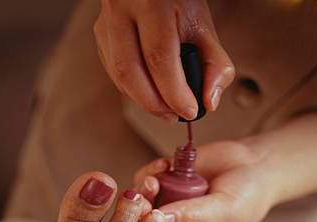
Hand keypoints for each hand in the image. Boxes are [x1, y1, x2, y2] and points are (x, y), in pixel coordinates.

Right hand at [94, 0, 234, 121]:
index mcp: (152, 4)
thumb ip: (215, 65)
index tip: (189, 110)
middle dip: (154, 104)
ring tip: (165, 107)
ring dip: (143, 101)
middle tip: (174, 115)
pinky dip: (133, 90)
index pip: (159, 58)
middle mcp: (123, 10)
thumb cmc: (178, 2)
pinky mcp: (101, 36)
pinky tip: (150, 91)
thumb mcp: (203, 27)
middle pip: (130, 72)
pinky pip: (114, 73)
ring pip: (119, 76)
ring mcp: (107, 23)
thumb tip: (209, 102)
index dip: (174, 93)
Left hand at [133, 140, 274, 221]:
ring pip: (143, 205)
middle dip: (142, 216)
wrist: (256, 165)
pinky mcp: (166, 185)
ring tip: (154, 180)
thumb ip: (192, 215)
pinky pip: (146, 182)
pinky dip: (150, 172)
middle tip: (145, 201)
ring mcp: (170, 207)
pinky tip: (164, 164)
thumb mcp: (225, 210)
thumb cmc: (248, 197)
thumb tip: (160, 218)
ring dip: (144, 192)